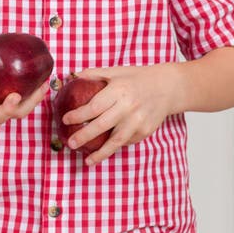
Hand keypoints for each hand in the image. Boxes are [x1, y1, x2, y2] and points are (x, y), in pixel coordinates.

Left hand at [63, 65, 179, 164]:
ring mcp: (138, 121)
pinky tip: (104, 151)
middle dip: (84, 136)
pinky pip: (126, 141)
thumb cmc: (137, 79)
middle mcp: (128, 107)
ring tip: (87, 161)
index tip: (65, 120)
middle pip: (102, 125)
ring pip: (116, 141)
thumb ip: (93, 74)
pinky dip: (114, 146)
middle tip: (70, 143)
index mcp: (119, 90)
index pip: (94, 106)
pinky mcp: (145, 131)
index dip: (79, 115)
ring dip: (100, 153)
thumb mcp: (116, 71)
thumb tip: (70, 78)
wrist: (168, 87)